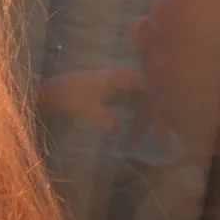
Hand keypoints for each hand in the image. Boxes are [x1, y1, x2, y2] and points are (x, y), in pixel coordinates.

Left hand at [38, 66, 154, 136]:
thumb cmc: (71, 95)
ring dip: (145, 121)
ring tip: (139, 142)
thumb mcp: (87, 108)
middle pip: (150, 96)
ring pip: (142, 102)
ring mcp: (121, 85)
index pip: (152, 88)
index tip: (166, 123)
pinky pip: (132, 105)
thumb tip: (117, 129)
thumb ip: (104, 118)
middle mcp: (126, 78)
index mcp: (124, 77)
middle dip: (157, 117)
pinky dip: (135, 119)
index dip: (161, 105)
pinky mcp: (115, 93)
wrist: (53, 90)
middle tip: (161, 140)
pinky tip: (131, 135)